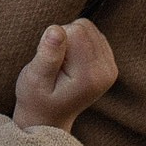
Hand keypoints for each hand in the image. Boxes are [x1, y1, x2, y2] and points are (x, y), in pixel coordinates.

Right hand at [13, 17, 117, 132]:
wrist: (47, 118)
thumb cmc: (36, 99)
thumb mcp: (34, 78)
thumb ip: (48, 54)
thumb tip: (57, 29)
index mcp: (90, 76)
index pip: (75, 31)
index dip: (56, 40)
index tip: (50, 62)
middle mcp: (106, 71)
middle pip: (84, 27)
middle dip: (64, 38)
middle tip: (55, 64)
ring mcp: (110, 68)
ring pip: (88, 28)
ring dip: (70, 40)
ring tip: (61, 65)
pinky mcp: (109, 64)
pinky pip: (92, 35)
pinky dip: (78, 43)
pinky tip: (70, 64)